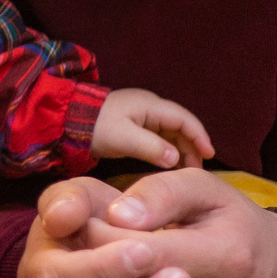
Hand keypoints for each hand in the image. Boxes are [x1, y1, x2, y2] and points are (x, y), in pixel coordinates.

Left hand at [89, 88, 213, 169]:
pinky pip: (160, 138)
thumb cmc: (94, 127)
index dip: (199, 136)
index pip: (184, 119)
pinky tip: (170, 167)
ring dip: (181, 150)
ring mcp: (142, 117)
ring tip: (188, 172)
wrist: (67, 122)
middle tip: (198, 170)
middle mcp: (150, 108)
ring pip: (171, 133)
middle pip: (180, 126)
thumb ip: (150, 147)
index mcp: (150, 105)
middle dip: (192, 146)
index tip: (210, 155)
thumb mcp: (122, 138)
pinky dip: (168, 151)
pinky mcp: (134, 127)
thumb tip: (176, 159)